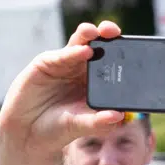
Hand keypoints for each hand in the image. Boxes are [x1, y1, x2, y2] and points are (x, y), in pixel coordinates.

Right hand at [0, 20, 126, 157]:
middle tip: (114, 32)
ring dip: (88, 35)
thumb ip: (99, 122)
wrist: (29, 133)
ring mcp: (65, 64)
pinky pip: (61, 56)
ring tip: (96, 32)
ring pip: (79, 44)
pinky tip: (82, 51)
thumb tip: (119, 117)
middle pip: (98, 46)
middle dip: (106, 36)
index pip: (113, 62)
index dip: (122, 52)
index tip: (135, 49)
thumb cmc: (59, 128)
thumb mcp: (81, 127)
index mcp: (97, 81)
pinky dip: (71, 53)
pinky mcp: (46, 64)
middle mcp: (83, 68)